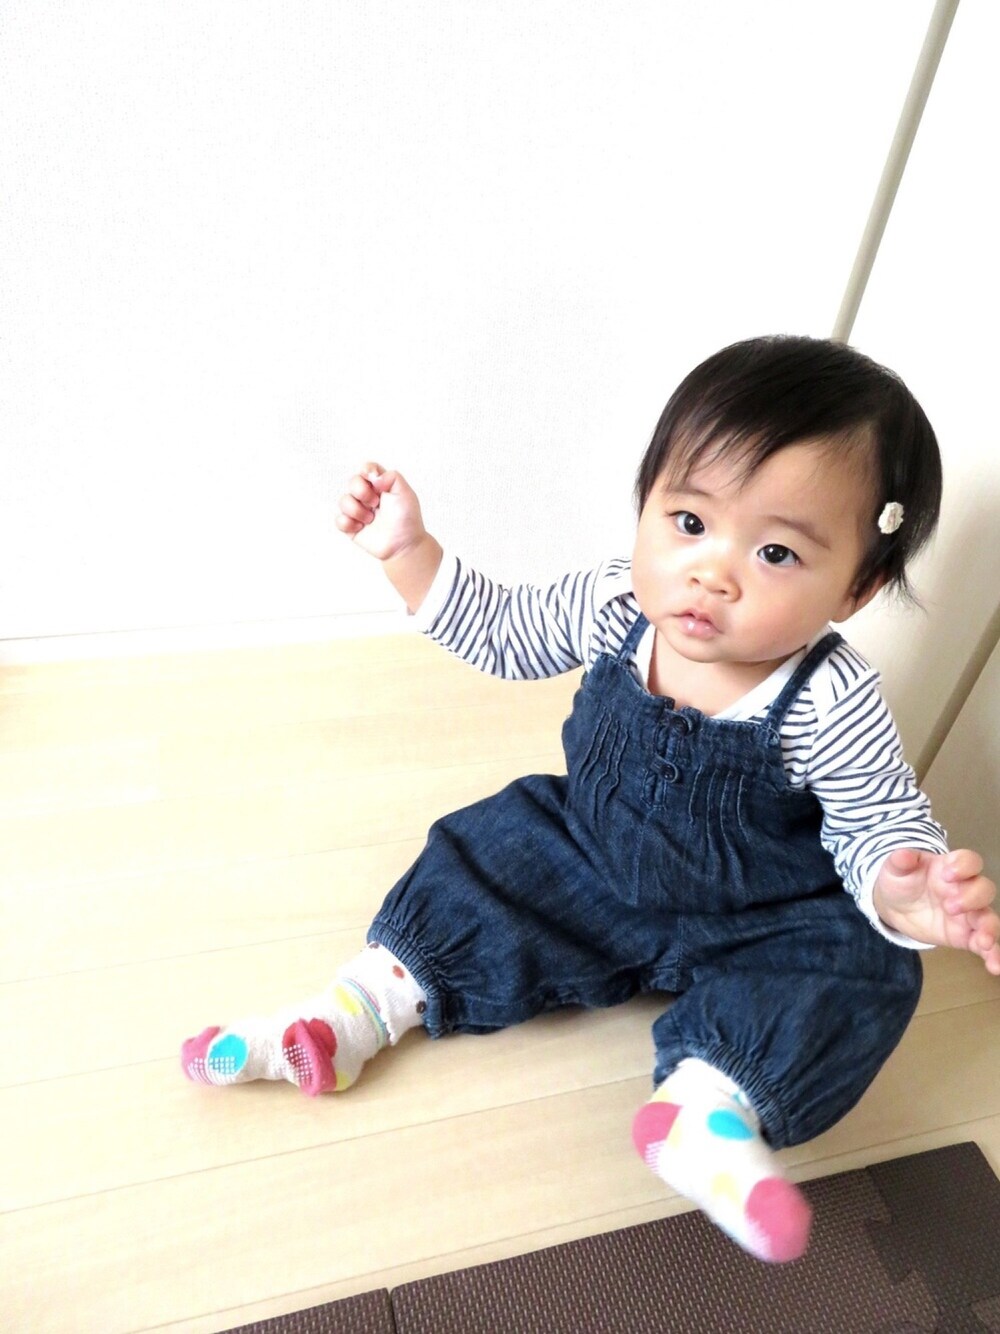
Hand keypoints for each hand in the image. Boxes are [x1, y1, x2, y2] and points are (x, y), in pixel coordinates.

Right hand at [336, 463, 427, 562]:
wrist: (404, 545)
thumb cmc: (407, 519)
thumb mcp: (405, 492)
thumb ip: (391, 477)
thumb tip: (373, 477)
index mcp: (380, 485)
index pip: (366, 469)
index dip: (367, 471)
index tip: (375, 481)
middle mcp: (367, 496)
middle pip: (352, 482)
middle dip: (362, 492)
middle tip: (376, 504)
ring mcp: (358, 511)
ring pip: (343, 501)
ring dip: (357, 510)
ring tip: (371, 520)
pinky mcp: (351, 527)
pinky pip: (339, 520)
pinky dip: (348, 523)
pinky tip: (361, 528)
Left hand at [873, 848, 999, 974]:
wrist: (896, 906)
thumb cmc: (902, 881)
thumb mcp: (895, 869)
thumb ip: (900, 861)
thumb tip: (904, 854)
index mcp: (950, 868)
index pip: (970, 861)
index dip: (964, 866)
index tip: (948, 875)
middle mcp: (965, 889)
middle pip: (983, 889)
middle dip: (971, 898)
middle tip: (949, 907)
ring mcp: (968, 914)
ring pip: (989, 918)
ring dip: (990, 928)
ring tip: (984, 941)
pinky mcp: (966, 936)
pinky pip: (985, 946)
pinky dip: (993, 955)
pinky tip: (994, 966)